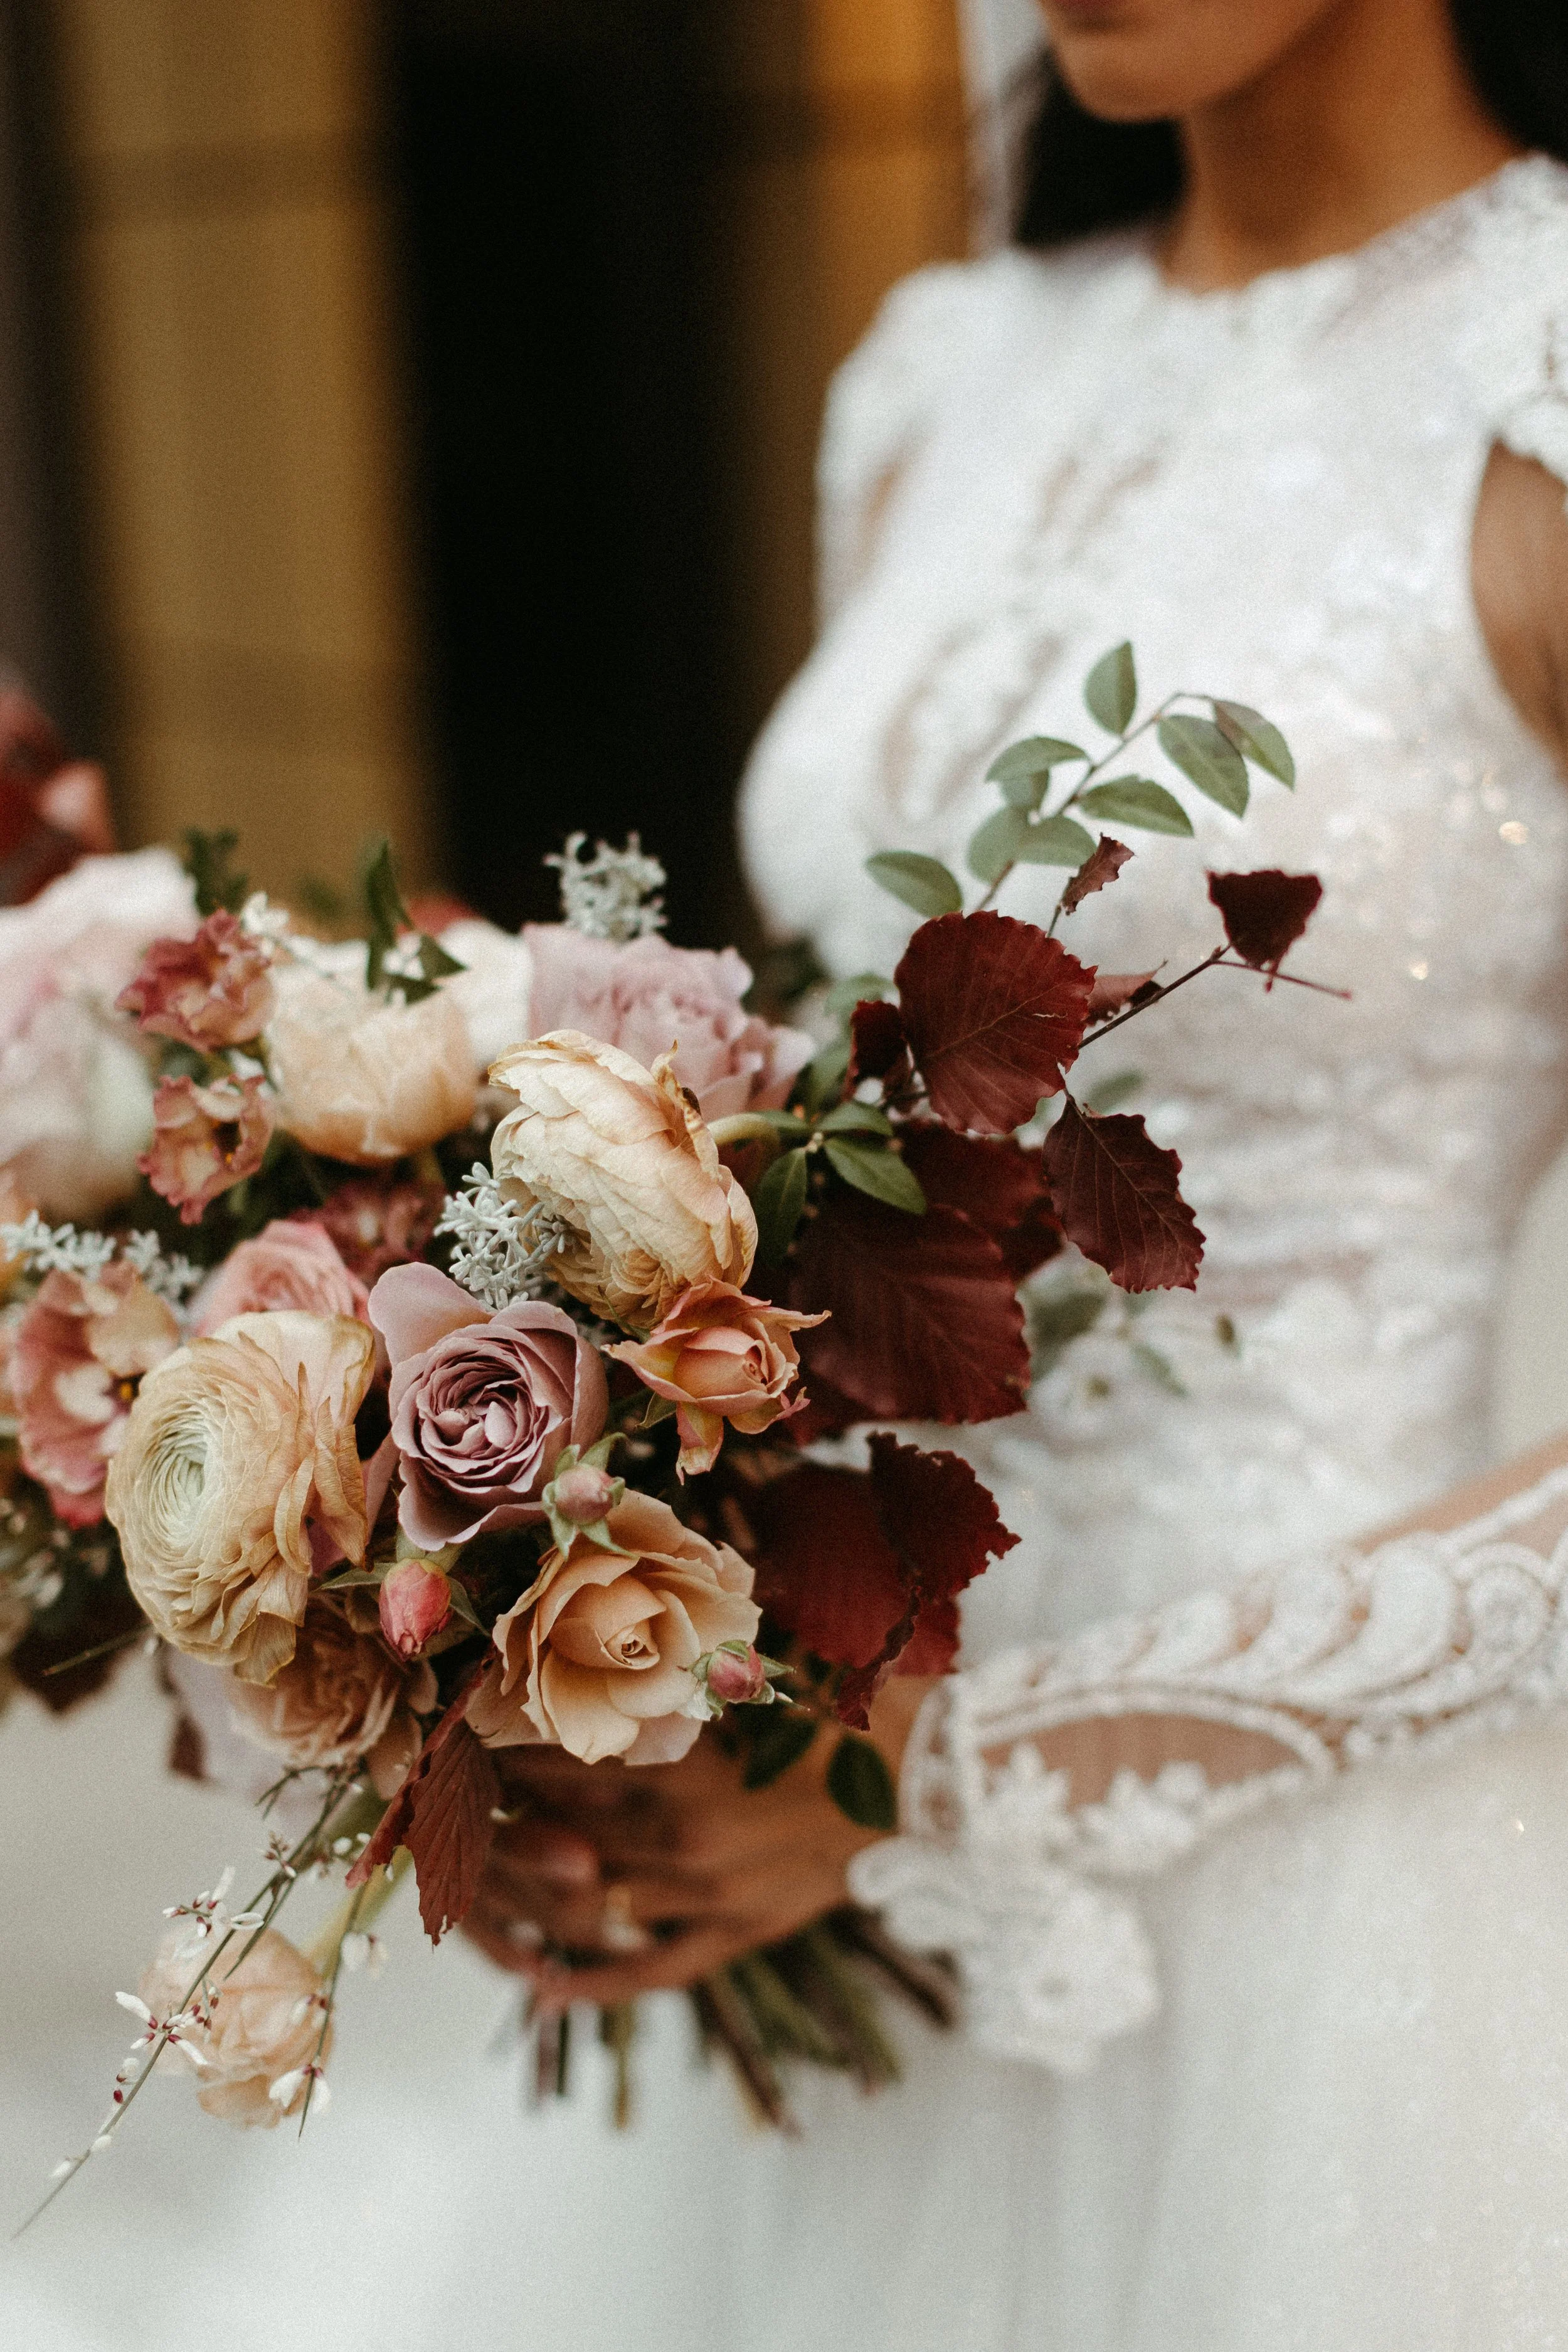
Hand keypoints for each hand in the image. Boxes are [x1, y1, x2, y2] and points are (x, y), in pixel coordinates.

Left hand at [462, 1677, 935, 2002]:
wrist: (944, 1788)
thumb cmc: (861, 1711)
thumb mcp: (776, 1668)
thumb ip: (702, 1650)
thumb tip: (652, 1591)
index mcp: (689, 1766)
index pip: (569, 1759)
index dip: (513, 1746)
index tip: (470, 1729)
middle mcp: (685, 1839)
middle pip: (567, 1827)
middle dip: (511, 1811)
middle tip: (461, 1792)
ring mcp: (710, 1896)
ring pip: (596, 1899)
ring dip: (538, 1885)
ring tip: (483, 1867)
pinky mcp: (740, 1934)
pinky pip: (654, 1969)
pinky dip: (598, 1982)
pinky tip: (544, 1983)